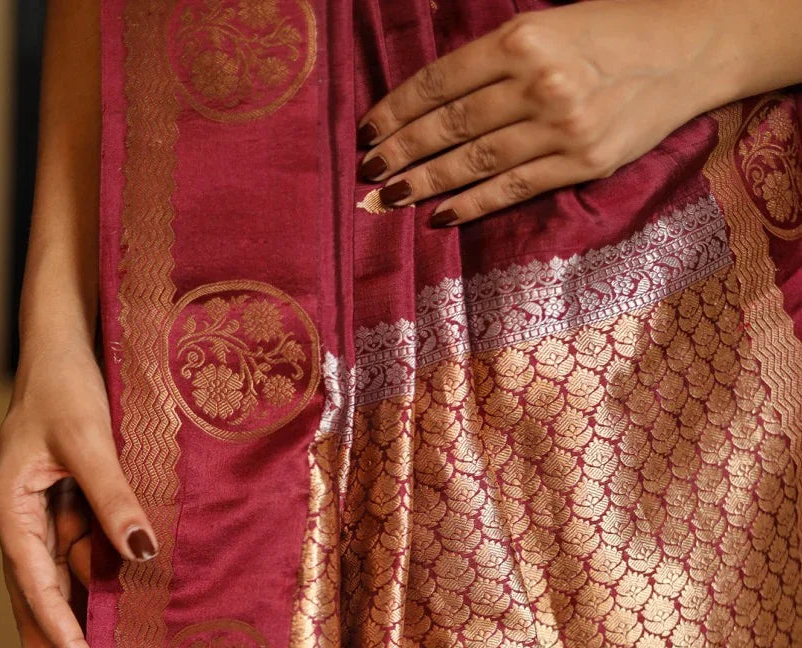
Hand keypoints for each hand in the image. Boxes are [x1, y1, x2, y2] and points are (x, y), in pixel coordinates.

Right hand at [0, 340, 156, 647]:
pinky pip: (73, 566)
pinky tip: (98, 633)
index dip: (61, 638)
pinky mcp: (60, 512)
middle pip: (33, 605)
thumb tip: (140, 554)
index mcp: (11, 509)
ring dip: (63, 641)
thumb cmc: (66, 385)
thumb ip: (113, 496)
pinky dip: (85, 600)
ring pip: (52, 592)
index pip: (38, 587)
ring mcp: (37, 520)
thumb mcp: (90, 439)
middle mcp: (19, 522)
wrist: (59, 346)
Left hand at [357, 0, 720, 224]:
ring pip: (475, 161)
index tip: (367, 129)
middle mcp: (539, 83)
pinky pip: (513, 188)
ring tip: (391, 197)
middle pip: (451, 124)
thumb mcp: (553, 23)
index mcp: (524, 38)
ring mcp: (561, 128)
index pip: (443, 81)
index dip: (398, 108)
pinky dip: (472, 204)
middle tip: (369, 171)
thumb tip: (438, 99)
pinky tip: (440, 214)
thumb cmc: (615, 32)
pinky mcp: (581, 163)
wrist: (691, 53)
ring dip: (426, 182)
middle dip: (402, 150)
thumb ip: (499, 58)